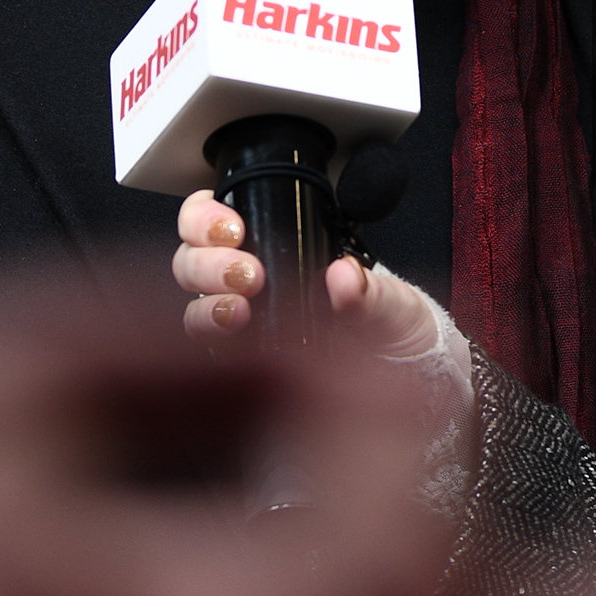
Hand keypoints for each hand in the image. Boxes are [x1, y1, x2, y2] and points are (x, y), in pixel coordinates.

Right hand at [173, 193, 454, 362]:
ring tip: (239, 310)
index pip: (215, 219)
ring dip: (207, 304)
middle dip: (208, 261)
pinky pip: (207, 352)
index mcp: (278, 248)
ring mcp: (241, 324)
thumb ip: (371, 290)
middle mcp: (248, 283)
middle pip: (192, 259)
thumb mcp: (392, 303)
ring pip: (193, 305)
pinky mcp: (240, 364)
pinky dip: (213, 343)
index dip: (206, 216)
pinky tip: (234, 342)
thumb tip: (345, 276)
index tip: (233, 228)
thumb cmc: (392, 327)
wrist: (403, 378)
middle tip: (247, 273)